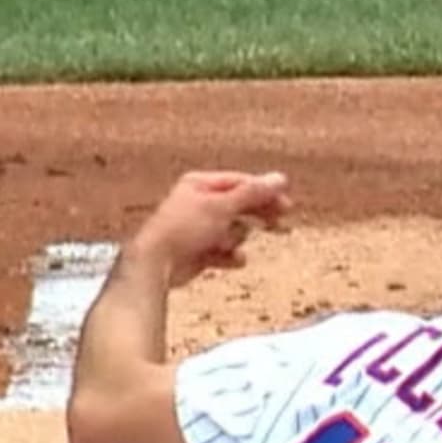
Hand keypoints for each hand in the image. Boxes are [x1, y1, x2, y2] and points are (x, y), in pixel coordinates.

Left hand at [127, 170, 293, 283]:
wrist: (155, 263)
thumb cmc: (183, 228)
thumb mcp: (222, 206)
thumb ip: (253, 193)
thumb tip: (280, 178)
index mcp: (199, 184)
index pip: (240, 183)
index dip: (264, 192)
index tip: (286, 203)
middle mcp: (198, 204)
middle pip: (239, 205)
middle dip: (256, 215)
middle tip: (278, 223)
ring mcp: (197, 229)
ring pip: (232, 231)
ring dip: (235, 238)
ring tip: (228, 243)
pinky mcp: (198, 253)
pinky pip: (223, 252)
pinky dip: (229, 256)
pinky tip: (234, 260)